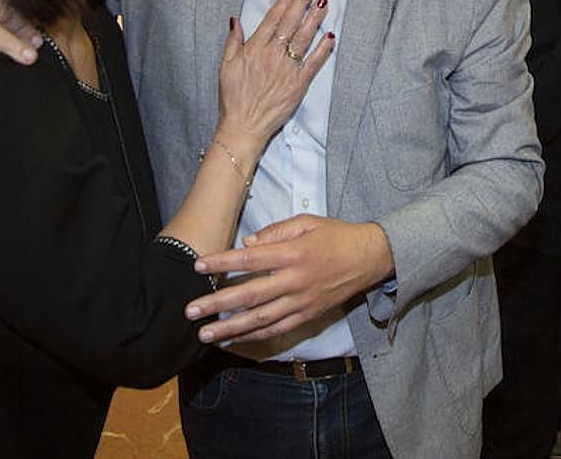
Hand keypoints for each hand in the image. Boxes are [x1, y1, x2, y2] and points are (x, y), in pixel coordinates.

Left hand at [185, 215, 394, 343]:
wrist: (370, 258)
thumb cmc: (335, 236)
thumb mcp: (307, 222)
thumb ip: (276, 231)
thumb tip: (247, 244)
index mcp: (294, 253)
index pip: (251, 259)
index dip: (222, 262)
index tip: (197, 266)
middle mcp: (296, 280)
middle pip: (250, 295)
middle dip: (217, 303)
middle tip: (190, 310)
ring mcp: (302, 302)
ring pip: (260, 319)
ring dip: (230, 328)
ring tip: (204, 333)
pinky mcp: (308, 315)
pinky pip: (277, 329)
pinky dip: (254, 336)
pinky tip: (234, 338)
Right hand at [215, 0, 333, 150]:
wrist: (243, 125)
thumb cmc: (233, 98)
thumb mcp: (225, 66)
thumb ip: (233, 41)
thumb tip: (235, 19)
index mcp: (254, 48)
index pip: (273, 19)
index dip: (285, 1)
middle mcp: (272, 55)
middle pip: (290, 23)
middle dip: (302, 2)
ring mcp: (287, 69)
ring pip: (303, 38)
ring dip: (314, 19)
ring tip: (323, 3)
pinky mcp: (298, 84)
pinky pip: (313, 63)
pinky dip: (323, 49)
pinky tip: (330, 36)